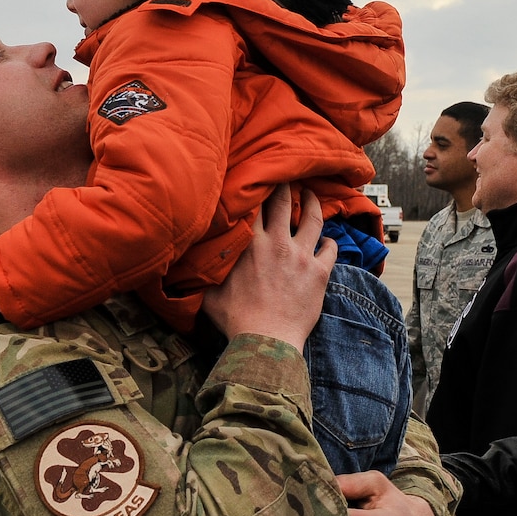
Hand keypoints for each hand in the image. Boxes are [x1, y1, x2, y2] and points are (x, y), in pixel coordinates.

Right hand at [201, 186, 335, 348]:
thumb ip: (205, 272)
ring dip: (314, 204)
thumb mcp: (210, 292)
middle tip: (288, 175)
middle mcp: (278, 243)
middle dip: (286, 185)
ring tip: (313, 195)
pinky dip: (330, 241)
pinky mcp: (319, 273)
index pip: (255, 204)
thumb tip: (185, 264)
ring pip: (313, 218)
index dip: (258, 187)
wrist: (266, 340)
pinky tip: (327, 240)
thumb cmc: (236, 319)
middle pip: (285, 201)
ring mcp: (302, 256)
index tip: (260, 178)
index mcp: (251, 244)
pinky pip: (331, 249)